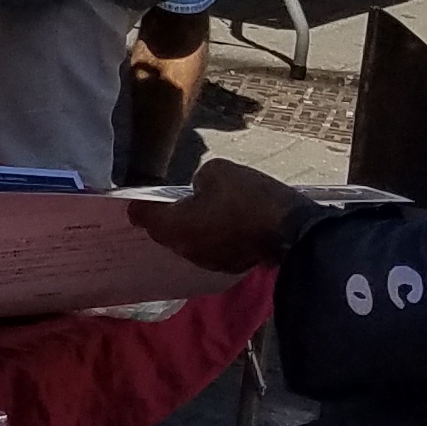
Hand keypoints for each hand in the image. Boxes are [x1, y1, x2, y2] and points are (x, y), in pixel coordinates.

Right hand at [124, 159, 303, 273]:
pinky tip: (254, 255)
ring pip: (239, 218)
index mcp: (213, 169)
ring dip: (234, 236)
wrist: (293, 236)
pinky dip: (255, 242)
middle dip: (210, 226)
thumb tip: (133, 210)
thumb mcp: (178, 227)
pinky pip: (262, 229)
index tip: (187, 235)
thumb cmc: (228, 226)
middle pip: (214, 205)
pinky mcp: (290, 212)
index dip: (184, 216)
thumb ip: (152, 220)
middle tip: (208, 248)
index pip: (189, 192)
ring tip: (233, 255)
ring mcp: (270, 191)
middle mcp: (242, 173)